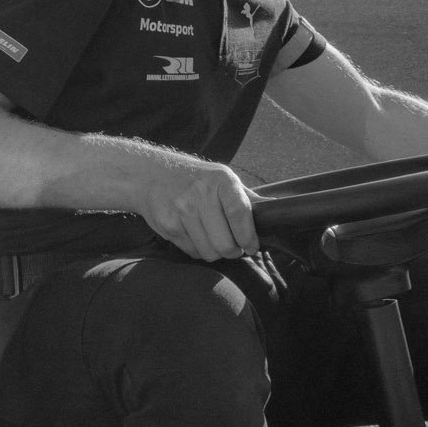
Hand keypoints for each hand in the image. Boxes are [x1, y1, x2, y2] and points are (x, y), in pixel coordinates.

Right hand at [138, 158, 260, 260]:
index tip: (252, 247)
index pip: (239, 213)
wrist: (151, 174)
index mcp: (220, 179)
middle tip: (233, 246)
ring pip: (209, 252)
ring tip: (213, 239)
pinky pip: (192, 252)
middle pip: (225, 243)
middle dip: (233, 251)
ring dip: (215, 252)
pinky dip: (198, 249)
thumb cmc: (195, 179)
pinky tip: (195, 235)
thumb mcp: (222, 179)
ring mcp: (181, 210)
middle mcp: (200, 193)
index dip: (248, 237)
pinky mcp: (168, 225)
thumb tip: (275, 211)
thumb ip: (247, 198)